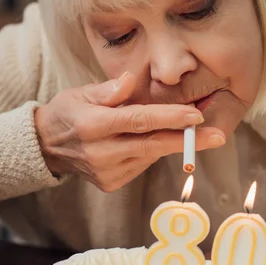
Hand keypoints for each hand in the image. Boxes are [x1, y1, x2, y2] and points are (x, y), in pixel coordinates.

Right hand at [34, 72, 225, 191]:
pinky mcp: (112, 184)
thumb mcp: (80, 93)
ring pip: (150, 155)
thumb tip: (131, 81)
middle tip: (217, 136)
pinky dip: (152, 150)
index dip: (169, 118)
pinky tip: (148, 139)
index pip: (138, 121)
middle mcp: (100, 153)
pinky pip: (142, 164)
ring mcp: (107, 172)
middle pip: (152, 145)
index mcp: (93, 126)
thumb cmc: (69, 112)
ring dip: (171, 142)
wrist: (47, 146)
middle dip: (188, 141)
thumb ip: (108, 90)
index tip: (195, 116)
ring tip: (185, 128)